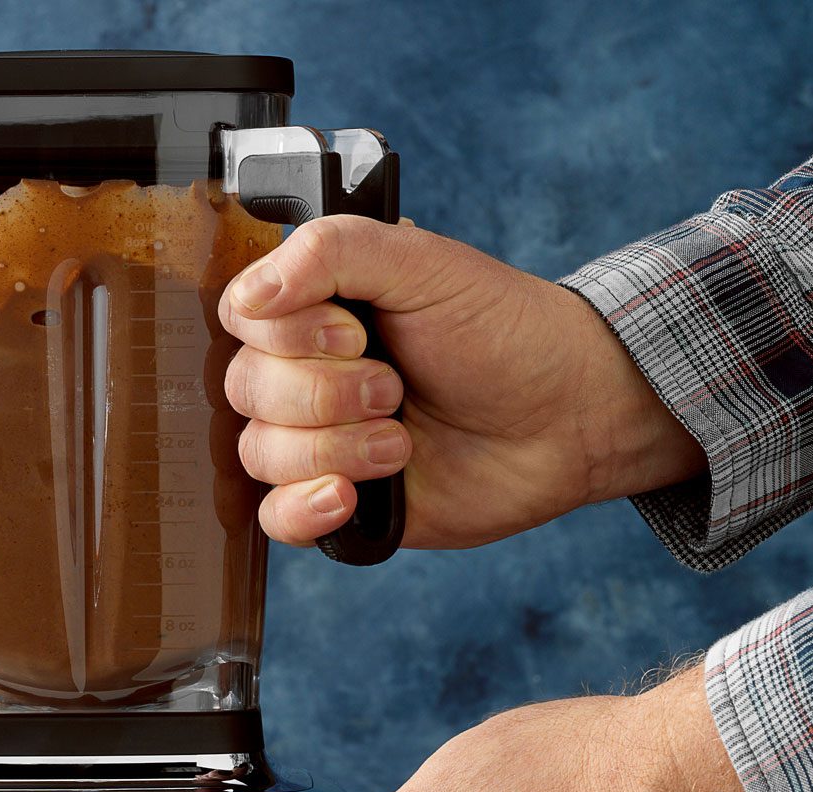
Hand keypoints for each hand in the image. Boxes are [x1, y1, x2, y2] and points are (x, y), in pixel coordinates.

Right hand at [220, 216, 703, 548]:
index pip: (242, 319)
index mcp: (317, 309)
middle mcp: (308, 374)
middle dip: (326, 395)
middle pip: (247, 390)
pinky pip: (275, 519)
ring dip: (334, 449)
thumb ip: (331, 251)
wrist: (570, 416)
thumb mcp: (423, 262)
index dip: (289, 335)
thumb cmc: (505, 330)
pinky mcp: (339, 503)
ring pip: (260, 454)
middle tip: (395, 388)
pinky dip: (304, 509)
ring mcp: (320, 441)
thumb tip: (250, 295)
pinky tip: (350, 496)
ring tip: (402, 442)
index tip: (356, 333)